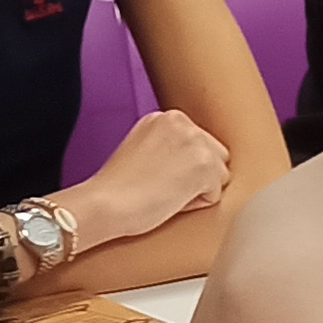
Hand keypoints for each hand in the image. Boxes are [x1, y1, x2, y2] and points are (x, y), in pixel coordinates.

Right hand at [61, 109, 232, 245]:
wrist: (103, 203)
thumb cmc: (117, 188)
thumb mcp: (143, 149)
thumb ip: (169, 145)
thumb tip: (192, 160)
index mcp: (166, 117)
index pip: (199, 146)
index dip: (180, 169)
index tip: (156, 175)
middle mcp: (183, 122)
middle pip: (215, 157)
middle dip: (196, 176)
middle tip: (161, 186)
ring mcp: (196, 142)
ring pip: (219, 176)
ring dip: (197, 190)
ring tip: (164, 192)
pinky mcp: (204, 165)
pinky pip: (214, 195)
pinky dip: (195, 205)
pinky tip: (168, 200)